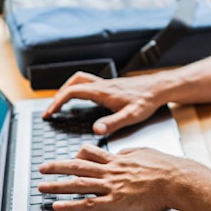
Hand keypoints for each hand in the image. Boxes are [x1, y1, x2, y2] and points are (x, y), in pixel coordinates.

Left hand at [38, 144, 184, 210]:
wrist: (176, 180)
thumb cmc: (166, 168)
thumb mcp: (145, 153)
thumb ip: (130, 154)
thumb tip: (123, 154)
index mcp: (117, 160)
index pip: (91, 154)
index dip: (77, 156)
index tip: (69, 158)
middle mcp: (110, 171)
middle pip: (76, 167)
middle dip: (57, 167)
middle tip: (42, 168)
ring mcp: (111, 186)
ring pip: (77, 184)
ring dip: (56, 186)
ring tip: (41, 188)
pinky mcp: (115, 202)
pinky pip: (87, 204)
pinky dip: (70, 205)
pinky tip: (57, 206)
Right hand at [41, 71, 167, 135]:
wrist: (160, 88)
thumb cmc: (147, 100)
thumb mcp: (131, 115)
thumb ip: (112, 123)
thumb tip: (95, 130)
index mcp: (102, 92)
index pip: (72, 92)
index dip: (57, 102)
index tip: (50, 113)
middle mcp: (102, 85)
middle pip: (73, 82)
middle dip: (59, 94)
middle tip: (52, 108)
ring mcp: (107, 84)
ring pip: (81, 80)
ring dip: (68, 89)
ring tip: (62, 103)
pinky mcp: (112, 86)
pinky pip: (90, 84)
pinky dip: (80, 90)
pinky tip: (84, 101)